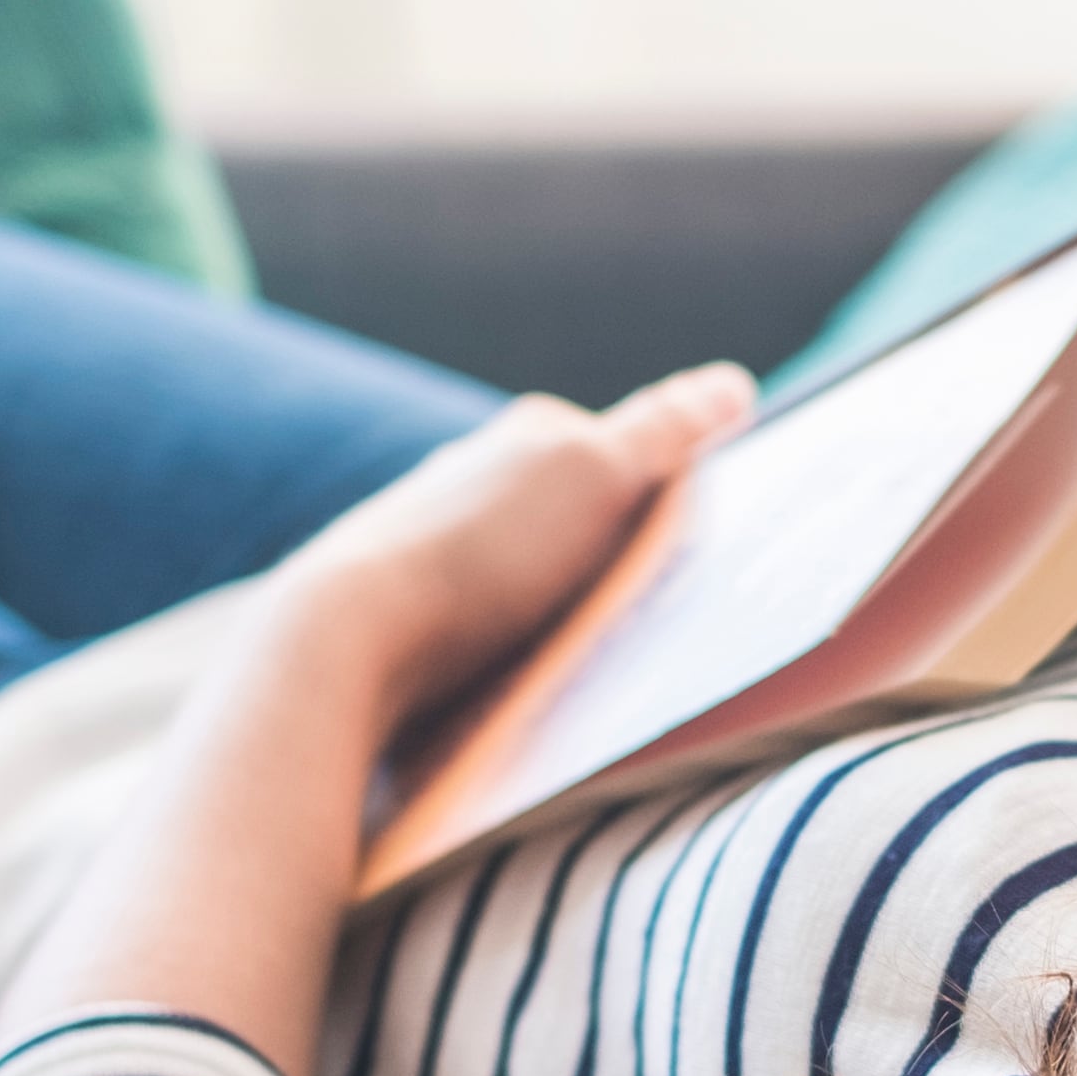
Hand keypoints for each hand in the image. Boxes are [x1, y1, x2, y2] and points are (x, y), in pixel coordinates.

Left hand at [277, 363, 755, 727]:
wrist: (344, 646)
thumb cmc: (481, 557)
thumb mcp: (597, 475)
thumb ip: (666, 430)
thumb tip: (732, 384)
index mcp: (518, 440)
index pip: (619, 453)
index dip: (666, 497)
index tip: (704, 550)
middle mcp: (467, 484)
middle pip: (570, 519)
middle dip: (612, 555)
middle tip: (667, 613)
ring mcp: (427, 554)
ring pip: (524, 579)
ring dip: (561, 612)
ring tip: (601, 666)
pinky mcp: (402, 625)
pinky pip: (481, 633)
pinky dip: (513, 653)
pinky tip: (527, 691)